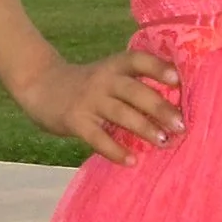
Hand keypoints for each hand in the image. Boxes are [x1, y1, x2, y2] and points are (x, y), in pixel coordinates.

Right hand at [18, 46, 183, 162]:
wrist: (40, 86)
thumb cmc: (86, 85)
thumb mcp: (107, 74)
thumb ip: (133, 85)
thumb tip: (173, 109)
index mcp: (114, 66)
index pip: (138, 60)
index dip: (158, 68)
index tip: (178, 80)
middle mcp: (102, 80)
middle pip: (134, 91)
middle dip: (160, 108)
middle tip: (181, 125)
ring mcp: (88, 100)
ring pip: (120, 113)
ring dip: (144, 128)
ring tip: (163, 142)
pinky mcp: (74, 120)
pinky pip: (98, 137)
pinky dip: (115, 150)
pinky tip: (131, 161)